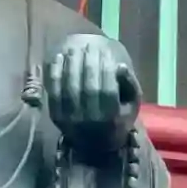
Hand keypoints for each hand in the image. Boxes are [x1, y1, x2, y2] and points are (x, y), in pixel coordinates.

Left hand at [47, 33, 138, 149]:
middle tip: (89, 44)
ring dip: (72, 65)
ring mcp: (70, 120)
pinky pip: (54, 91)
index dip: (106, 69)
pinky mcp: (56, 116)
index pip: (107, 90)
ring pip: (69, 88)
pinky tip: (60, 56)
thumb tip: (120, 66)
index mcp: (111, 119)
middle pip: (87, 88)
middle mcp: (90, 121)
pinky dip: (55, 72)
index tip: (105, 51)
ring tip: (75, 47)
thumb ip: (129, 84)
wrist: (95, 143)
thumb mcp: (132, 103)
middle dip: (89, 64)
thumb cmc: (118, 117)